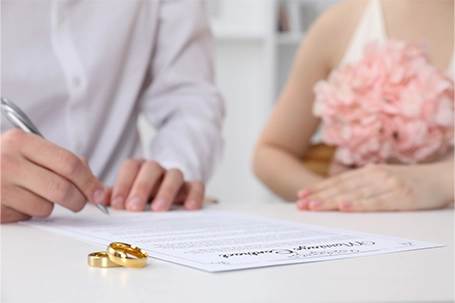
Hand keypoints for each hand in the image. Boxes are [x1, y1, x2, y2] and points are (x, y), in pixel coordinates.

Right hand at [1, 129, 107, 222]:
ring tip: (34, 194)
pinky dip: (28, 213)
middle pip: (61, 189)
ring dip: (48, 206)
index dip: (89, 182)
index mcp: (21, 141)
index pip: (69, 163)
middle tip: (80, 203)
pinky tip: (17, 201)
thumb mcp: (30, 150)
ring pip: (45, 207)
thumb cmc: (5, 161)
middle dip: (78, 200)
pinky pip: (26, 217)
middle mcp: (7, 161)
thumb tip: (95, 184)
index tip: (98, 193)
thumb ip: (62, 161)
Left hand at [109, 159, 203, 211]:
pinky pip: (197, 185)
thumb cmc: (143, 194)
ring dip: (166, 191)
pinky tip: (189, 207)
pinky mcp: (192, 186)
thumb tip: (97, 199)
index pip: (130, 167)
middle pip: (151, 168)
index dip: (123, 184)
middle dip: (141, 188)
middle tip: (134, 207)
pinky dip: (194, 195)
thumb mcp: (127, 194)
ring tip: (159, 209)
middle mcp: (158, 169)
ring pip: (174, 175)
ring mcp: (176, 177)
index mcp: (139, 168)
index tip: (117, 204)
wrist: (169, 189)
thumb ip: (113, 195)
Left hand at [296, 163, 450, 211]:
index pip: (339, 181)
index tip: (302, 196)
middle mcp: (376, 175)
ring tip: (313, 207)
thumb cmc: (413, 181)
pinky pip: (376, 202)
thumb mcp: (386, 178)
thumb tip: (343, 195)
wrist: (444, 178)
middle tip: (300, 205)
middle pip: (341, 188)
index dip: (319, 189)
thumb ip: (366, 184)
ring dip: (331, 201)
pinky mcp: (400, 196)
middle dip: (318, 197)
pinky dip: (358, 204)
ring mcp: (388, 185)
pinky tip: (344, 207)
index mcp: (370, 171)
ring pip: (353, 194)